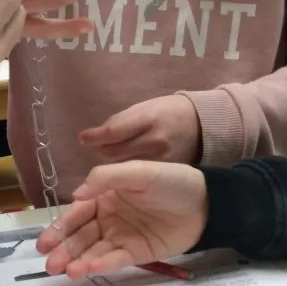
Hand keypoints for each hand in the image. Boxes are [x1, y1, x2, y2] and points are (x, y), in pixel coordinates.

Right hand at [37, 162, 207, 277]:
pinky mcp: (137, 254)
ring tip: (65, 271)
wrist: (206, 202)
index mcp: (104, 197)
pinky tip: (89, 269)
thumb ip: (105, 178)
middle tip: (49, 264)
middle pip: (80, 237)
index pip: (76, 214)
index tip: (43, 242)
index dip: (59, 228)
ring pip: (93, 251)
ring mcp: (122, 237)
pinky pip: (115, 260)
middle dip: (63, 250)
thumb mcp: (137, 171)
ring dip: (78, 261)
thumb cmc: (171, 181)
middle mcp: (108, 218)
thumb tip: (76, 195)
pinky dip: (101, 265)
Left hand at [80, 95, 201, 163]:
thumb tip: (90, 136)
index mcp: (149, 118)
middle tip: (99, 147)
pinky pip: (137, 178)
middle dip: (102, 150)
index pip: (114, 131)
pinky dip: (127, 174)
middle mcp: (155, 141)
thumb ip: (119, 122)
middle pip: (115, 153)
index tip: (83, 138)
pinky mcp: (165, 174)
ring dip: (113, 164)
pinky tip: (127, 170)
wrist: (203, 127)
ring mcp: (161, 161)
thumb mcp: (145, 108)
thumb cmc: (169, 112)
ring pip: (123, 167)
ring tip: (114, 156)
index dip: (95, 136)